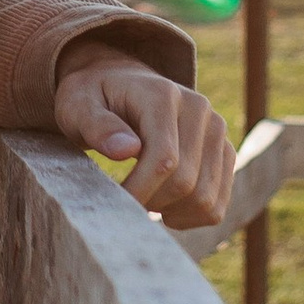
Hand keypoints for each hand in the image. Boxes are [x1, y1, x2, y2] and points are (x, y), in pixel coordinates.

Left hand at [51, 52, 235, 229]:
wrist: (120, 86)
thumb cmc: (94, 99)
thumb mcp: (78, 106)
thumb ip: (96, 125)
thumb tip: (126, 149)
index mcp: (163, 95)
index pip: (164, 159)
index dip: (139, 191)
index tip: (114, 203)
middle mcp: (199, 109)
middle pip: (186, 182)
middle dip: (151, 202)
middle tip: (125, 201)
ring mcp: (217, 130)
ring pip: (205, 198)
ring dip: (171, 213)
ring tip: (144, 200)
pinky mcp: (225, 152)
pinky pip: (217, 205)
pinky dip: (190, 217)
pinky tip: (165, 207)